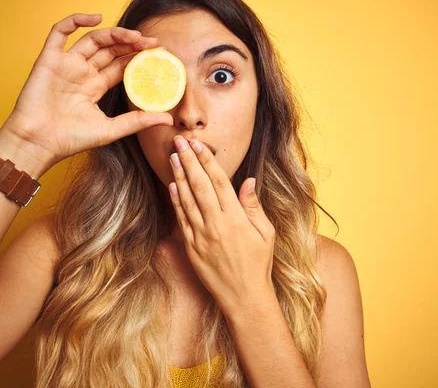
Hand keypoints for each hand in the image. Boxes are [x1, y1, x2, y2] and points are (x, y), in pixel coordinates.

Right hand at [0, 13, 172, 170]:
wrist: (38, 142)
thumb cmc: (70, 139)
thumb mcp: (111, 130)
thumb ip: (138, 121)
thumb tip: (168, 118)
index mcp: (95, 87)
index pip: (120, 66)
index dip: (138, 58)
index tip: (159, 54)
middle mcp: (82, 73)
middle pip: (110, 51)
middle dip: (132, 44)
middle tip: (152, 42)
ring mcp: (66, 65)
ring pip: (92, 40)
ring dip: (114, 34)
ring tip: (135, 36)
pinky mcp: (49, 59)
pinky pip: (60, 32)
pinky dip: (75, 21)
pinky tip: (95, 18)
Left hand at [167, 135, 275, 315]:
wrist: (244, 296)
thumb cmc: (258, 264)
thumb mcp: (265, 233)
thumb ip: (253, 206)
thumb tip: (247, 181)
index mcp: (235, 218)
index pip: (219, 181)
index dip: (207, 160)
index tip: (198, 144)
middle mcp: (216, 224)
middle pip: (199, 185)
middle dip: (189, 160)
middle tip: (179, 141)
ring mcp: (201, 236)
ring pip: (187, 199)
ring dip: (178, 176)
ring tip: (172, 156)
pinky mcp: (191, 247)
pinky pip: (182, 219)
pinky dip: (176, 201)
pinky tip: (172, 186)